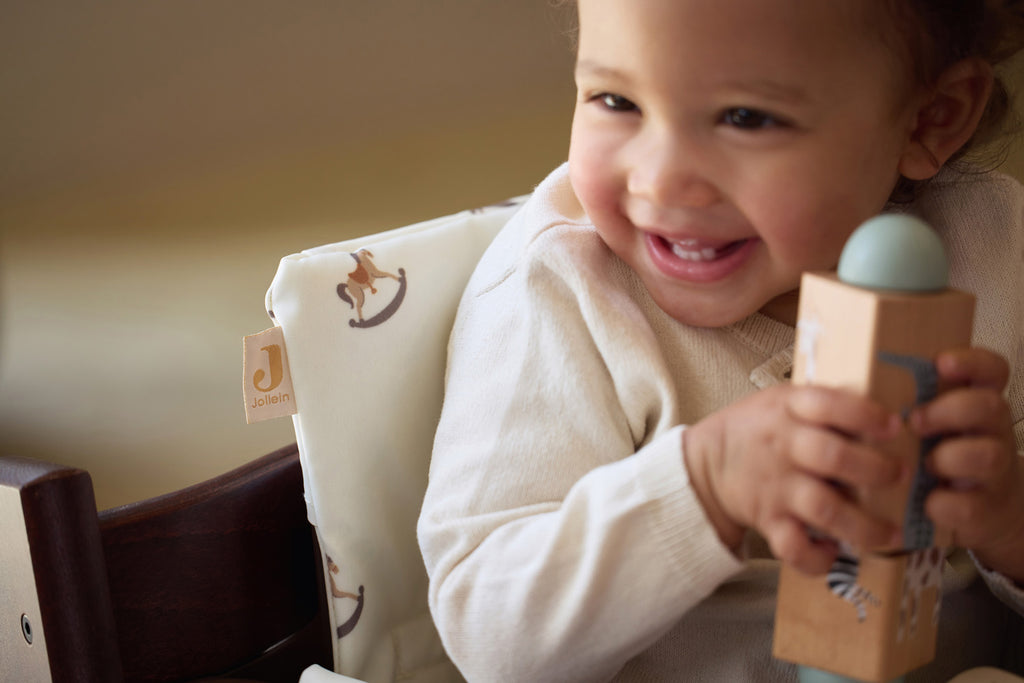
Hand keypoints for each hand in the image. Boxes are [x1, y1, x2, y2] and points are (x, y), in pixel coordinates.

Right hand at [683, 385, 903, 574]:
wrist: (707, 465)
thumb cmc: (759, 430)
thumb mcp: (782, 401)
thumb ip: (825, 406)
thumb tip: (890, 414)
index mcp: (789, 409)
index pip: (827, 404)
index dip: (864, 415)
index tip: (894, 426)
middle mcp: (784, 447)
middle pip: (832, 457)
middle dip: (876, 470)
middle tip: (901, 477)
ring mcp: (777, 487)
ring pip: (823, 508)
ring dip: (863, 526)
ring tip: (891, 534)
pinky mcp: (768, 520)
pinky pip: (793, 546)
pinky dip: (817, 558)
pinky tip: (835, 555)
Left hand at [912, 348, 1023, 581]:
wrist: (974, 507)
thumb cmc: (933, 451)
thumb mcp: (922, 420)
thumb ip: (895, 396)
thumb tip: (832, 365)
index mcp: (975, 401)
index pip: (991, 370)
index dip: (972, 362)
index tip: (941, 363)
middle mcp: (992, 430)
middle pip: (990, 406)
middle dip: (950, 411)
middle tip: (915, 421)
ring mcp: (994, 468)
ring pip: (988, 455)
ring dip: (949, 458)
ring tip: (923, 464)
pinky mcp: (985, 506)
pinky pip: (969, 504)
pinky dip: (942, 504)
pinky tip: (925, 502)